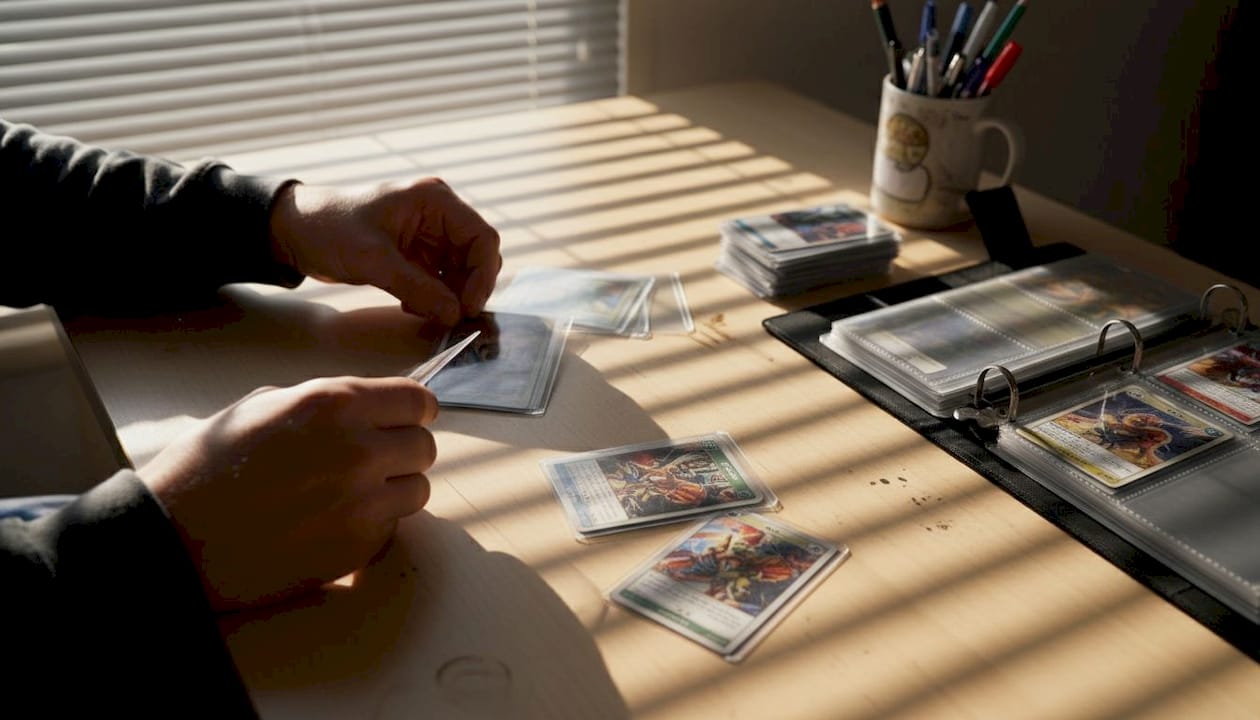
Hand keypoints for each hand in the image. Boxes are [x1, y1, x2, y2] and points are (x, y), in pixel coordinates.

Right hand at [138, 376, 437, 610]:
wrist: (174, 540)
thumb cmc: (206, 469)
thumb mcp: (262, 407)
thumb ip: (325, 403)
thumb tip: (369, 409)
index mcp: (334, 404)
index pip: (417, 401)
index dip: (413, 410)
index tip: (406, 419)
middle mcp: (358, 450)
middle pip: (425, 446)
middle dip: (404, 450)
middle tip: (374, 459)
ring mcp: (362, 503)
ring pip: (418, 490)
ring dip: (395, 489)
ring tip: (352, 493)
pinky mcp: (357, 547)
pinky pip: (391, 527)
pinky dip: (373, 524)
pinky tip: (331, 522)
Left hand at [269, 178, 501, 325]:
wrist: (293, 230)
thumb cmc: (329, 227)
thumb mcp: (374, 260)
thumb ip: (419, 288)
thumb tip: (454, 314)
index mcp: (434, 200)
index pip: (482, 237)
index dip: (482, 276)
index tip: (468, 307)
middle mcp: (438, 214)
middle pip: (476, 256)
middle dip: (467, 288)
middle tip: (451, 317)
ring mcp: (428, 234)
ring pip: (460, 271)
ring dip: (449, 296)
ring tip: (426, 312)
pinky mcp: (416, 252)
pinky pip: (440, 279)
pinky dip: (433, 296)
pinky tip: (411, 305)